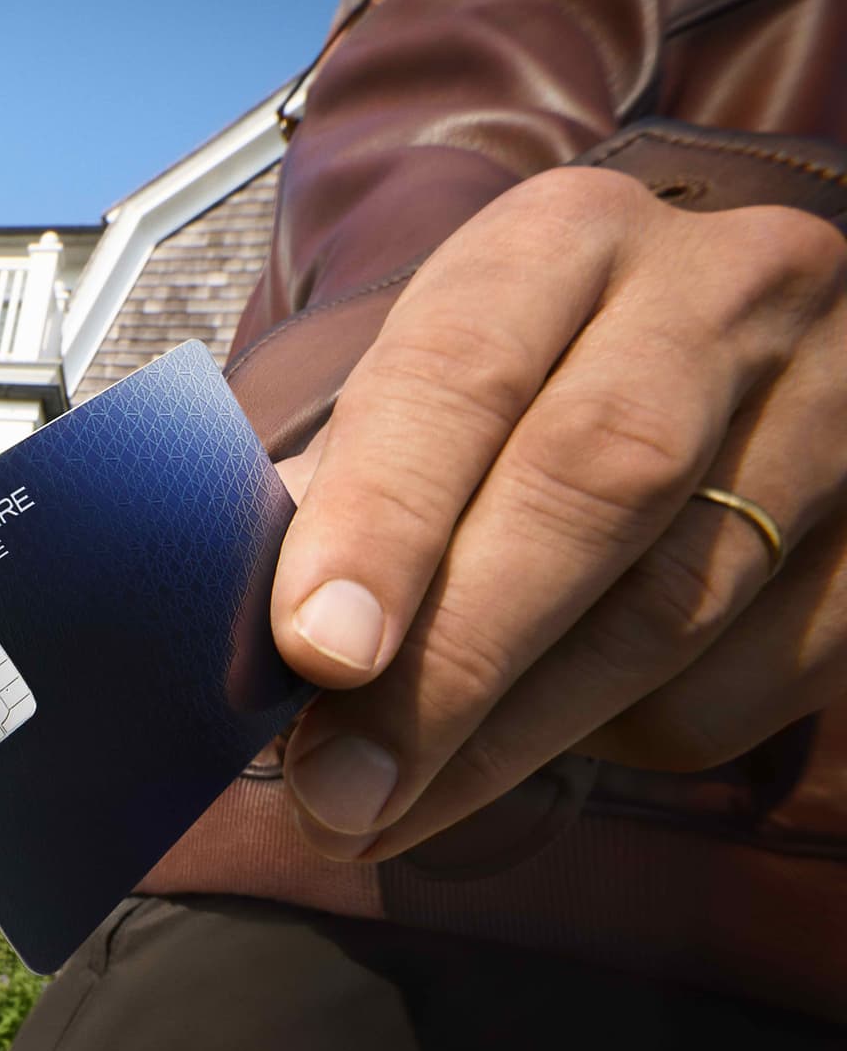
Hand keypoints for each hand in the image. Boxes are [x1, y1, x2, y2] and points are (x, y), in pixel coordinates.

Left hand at [270, 166, 846, 861]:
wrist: (739, 338)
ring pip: (675, 603)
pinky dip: (629, 735)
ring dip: (513, 737)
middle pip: (590, 486)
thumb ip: (355, 477)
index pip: (463, 369)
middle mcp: (722, 294)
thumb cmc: (537, 377)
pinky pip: (751, 676)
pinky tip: (541, 744)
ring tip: (387, 811)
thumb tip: (261, 625)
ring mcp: (836, 409)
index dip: (384, 518)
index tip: (314, 652)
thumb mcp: (439, 377)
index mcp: (567, 239)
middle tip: (339, 790)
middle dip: (448, 663)